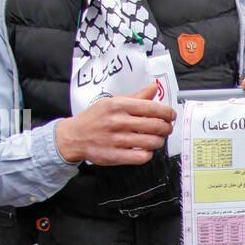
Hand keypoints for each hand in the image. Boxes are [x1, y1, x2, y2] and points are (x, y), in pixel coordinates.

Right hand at [55, 83, 175, 164]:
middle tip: (167, 128)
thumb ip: (136, 96)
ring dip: (159, 141)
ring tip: (156, 139)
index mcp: (119, 105)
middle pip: (156, 126)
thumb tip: (153, 88)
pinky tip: (145, 149)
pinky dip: (148, 154)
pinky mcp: (115, 155)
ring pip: (152, 142)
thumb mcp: (112, 102)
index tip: (171, 115)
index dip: (167, 112)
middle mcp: (118, 121)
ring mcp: (117, 140)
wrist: (74, 136)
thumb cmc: (94, 118)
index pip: (152, 108)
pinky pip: (142, 157)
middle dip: (167, 128)